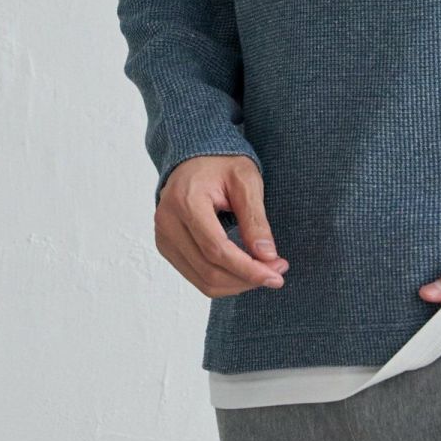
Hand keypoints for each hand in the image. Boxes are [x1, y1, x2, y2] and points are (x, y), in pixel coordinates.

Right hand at [154, 155, 289, 297]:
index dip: (248, 268)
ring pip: (201, 280)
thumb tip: (268, 257)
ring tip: (263, 273)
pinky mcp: (166, 246)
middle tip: (276, 274)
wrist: (195, 156)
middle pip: (209, 270)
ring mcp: (163, 237)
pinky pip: (195, 275)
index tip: (276, 274)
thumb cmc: (222, 163)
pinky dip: (222, 279)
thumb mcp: (246, 181)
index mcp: (186, 201)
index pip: (217, 250)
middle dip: (246, 279)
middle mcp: (168, 222)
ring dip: (236, 284)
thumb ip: (255, 219)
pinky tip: (242, 271)